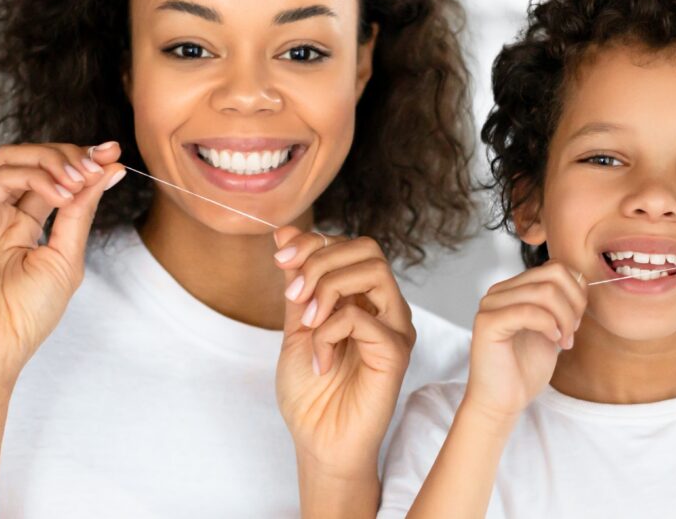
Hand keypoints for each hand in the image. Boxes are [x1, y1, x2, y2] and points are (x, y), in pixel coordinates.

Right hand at [0, 142, 123, 389]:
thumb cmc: (26, 315)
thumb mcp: (67, 256)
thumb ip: (82, 212)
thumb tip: (109, 172)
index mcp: (26, 222)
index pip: (54, 175)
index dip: (84, 159)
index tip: (114, 153)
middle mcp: (3, 213)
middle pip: (34, 158)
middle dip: (72, 154)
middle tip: (100, 162)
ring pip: (13, 158)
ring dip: (54, 160)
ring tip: (81, 178)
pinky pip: (1, 179)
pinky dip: (37, 178)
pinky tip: (61, 195)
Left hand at [274, 227, 415, 476]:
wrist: (318, 442)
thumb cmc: (312, 393)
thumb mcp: (297, 326)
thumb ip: (298, 283)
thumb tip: (286, 234)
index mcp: (364, 297)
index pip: (349, 245)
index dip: (313, 242)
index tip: (280, 258)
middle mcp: (385, 306)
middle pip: (366, 247)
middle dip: (320, 261)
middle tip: (295, 295)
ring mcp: (394, 327)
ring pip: (373, 270)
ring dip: (328, 287)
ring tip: (308, 322)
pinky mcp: (395, 352)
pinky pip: (362, 318)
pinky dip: (328, 332)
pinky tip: (320, 361)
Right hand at [462, 260, 586, 421]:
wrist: (503, 401)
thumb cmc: (525, 369)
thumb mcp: (551, 328)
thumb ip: (560, 303)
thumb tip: (581, 280)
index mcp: (514, 288)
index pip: (555, 267)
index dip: (576, 291)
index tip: (578, 321)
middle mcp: (499, 291)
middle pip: (553, 274)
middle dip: (574, 304)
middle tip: (573, 332)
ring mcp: (490, 304)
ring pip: (545, 292)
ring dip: (565, 319)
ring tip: (564, 341)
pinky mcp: (487, 322)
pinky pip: (529, 311)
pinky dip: (549, 325)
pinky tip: (553, 341)